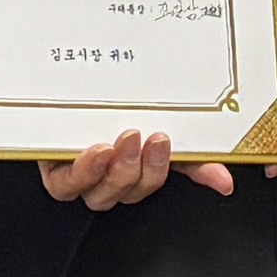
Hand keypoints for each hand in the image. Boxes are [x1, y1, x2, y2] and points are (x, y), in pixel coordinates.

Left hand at [42, 126, 240, 210]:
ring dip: (115, 173)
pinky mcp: (51, 169)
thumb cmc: (111, 107)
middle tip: (147, 139)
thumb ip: (191, 154)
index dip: (165, 172)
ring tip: (120, 143)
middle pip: (127, 194)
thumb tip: (224, 181)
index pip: (154, 182)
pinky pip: (65, 187)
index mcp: (133, 169)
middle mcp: (106, 177)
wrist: (61, 79)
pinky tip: (95, 153)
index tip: (172, 143)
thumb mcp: (154, 120)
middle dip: (141, 171)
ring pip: (99, 196)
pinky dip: (83, 173)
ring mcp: (78, 175)